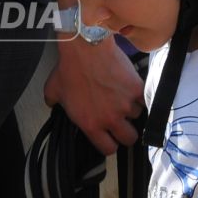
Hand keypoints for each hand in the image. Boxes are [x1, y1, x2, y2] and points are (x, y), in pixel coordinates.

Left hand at [45, 37, 143, 152]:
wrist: (87, 48)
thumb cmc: (70, 68)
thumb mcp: (54, 90)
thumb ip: (54, 103)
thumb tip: (52, 104)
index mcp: (90, 124)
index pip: (108, 148)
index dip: (109, 143)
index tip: (109, 137)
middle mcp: (110, 118)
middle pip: (129, 139)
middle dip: (126, 132)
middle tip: (122, 122)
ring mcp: (126, 105)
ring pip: (137, 116)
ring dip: (132, 109)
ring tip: (122, 97)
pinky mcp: (137, 90)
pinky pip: (145, 100)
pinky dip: (140, 96)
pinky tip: (131, 89)